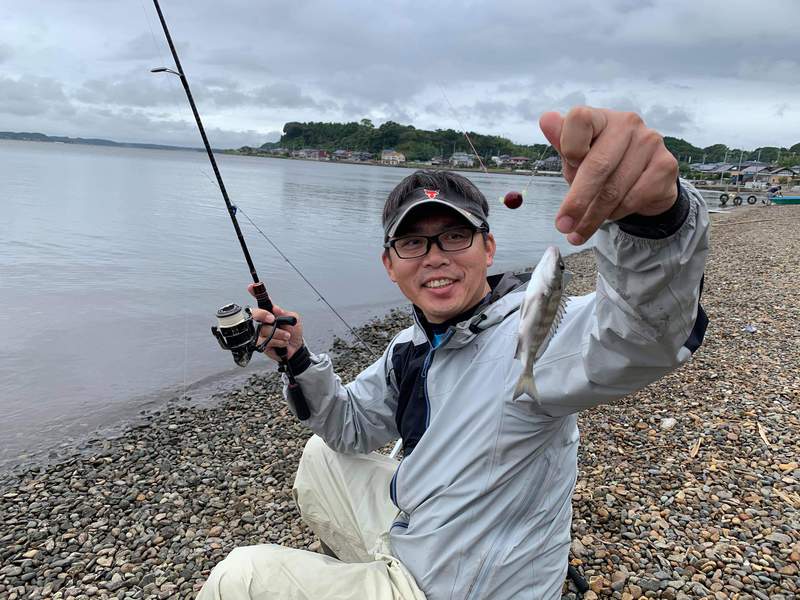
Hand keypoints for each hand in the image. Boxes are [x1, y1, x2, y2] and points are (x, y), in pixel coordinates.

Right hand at [247, 283, 303, 360]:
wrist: (296, 348)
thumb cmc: (294, 332)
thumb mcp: (294, 319)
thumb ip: (285, 313)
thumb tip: (276, 309)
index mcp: (271, 312)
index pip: (262, 301)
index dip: (255, 293)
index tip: (251, 287)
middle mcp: (263, 321)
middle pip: (255, 314)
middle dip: (263, 315)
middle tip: (273, 319)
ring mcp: (260, 332)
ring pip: (263, 329)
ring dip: (278, 333)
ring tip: (286, 335)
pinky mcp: (260, 344)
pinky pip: (265, 341)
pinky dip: (277, 341)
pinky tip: (282, 342)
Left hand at [539, 107, 678, 244]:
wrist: (642, 181)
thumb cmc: (601, 165)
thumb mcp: (576, 158)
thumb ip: (561, 143)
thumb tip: (546, 119)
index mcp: (600, 117)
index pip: (580, 119)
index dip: (570, 146)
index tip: (569, 167)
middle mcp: (627, 123)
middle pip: (598, 165)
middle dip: (577, 202)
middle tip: (563, 226)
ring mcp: (650, 141)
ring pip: (614, 189)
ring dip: (594, 216)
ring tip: (581, 230)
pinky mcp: (666, 164)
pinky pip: (634, 198)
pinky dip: (617, 214)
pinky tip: (611, 216)